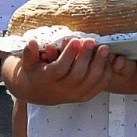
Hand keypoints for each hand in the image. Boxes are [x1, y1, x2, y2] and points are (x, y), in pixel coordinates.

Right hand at [4, 37, 131, 104]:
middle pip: (77, 75)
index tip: (75, 40)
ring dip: (99, 65)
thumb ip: (30, 53)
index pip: (59, 69)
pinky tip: (110, 60)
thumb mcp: (27, 62)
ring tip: (104, 49)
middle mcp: (61, 90)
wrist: (37, 92)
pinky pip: (98, 87)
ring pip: (90, 82)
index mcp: (47, 80)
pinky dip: (106, 74)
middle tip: (91, 41)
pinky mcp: (83, 97)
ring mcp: (74, 95)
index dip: (68, 55)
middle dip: (86, 57)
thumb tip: (32, 42)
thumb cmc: (34, 72)